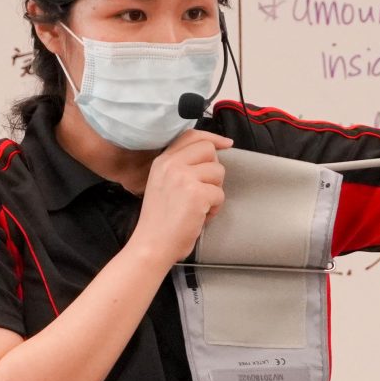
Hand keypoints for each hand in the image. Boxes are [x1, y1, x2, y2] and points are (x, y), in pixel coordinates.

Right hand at [131, 129, 231, 262]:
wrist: (153, 243)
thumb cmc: (160, 221)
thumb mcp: (163, 183)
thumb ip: (180, 167)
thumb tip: (211, 155)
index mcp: (162, 161)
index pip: (191, 136)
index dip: (212, 138)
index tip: (226, 144)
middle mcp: (172, 164)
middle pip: (208, 150)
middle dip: (214, 170)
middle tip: (205, 189)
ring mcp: (184, 177)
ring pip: (218, 172)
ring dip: (215, 192)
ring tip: (200, 207)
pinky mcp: (197, 194)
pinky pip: (220, 194)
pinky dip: (215, 209)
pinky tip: (200, 216)